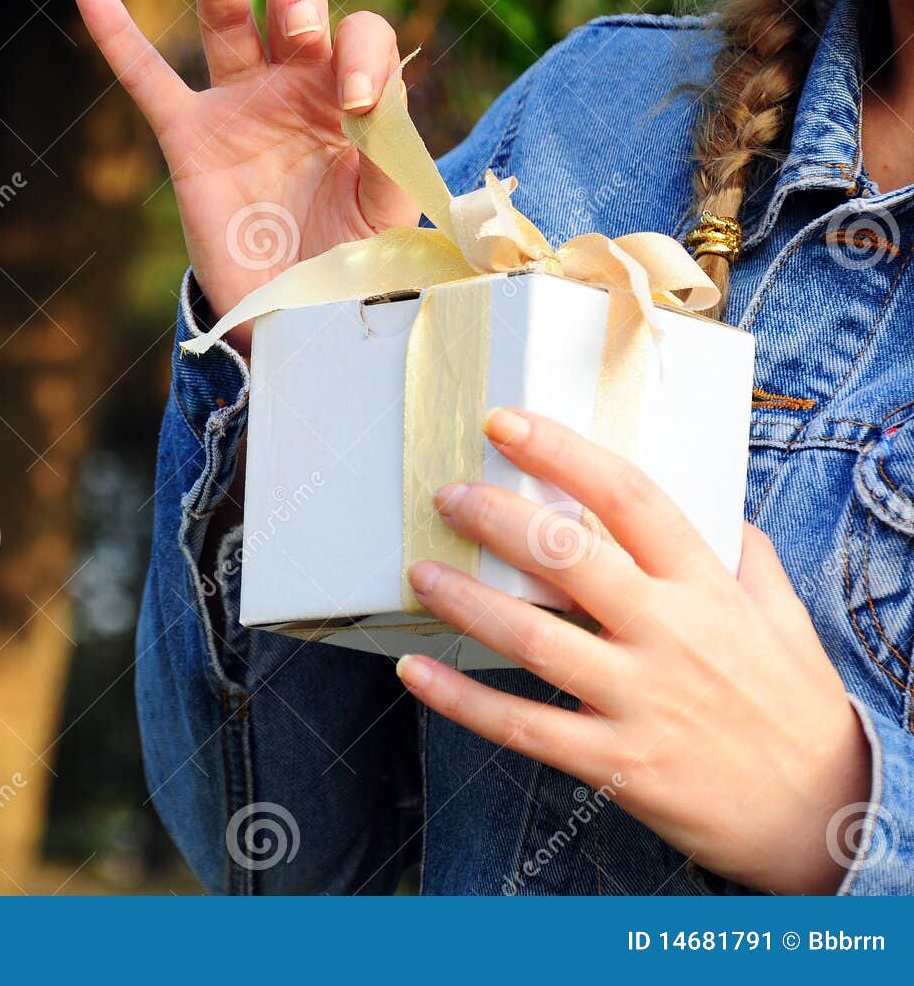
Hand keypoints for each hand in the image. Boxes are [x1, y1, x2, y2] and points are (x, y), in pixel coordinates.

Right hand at [72, 0, 417, 350]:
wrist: (295, 316)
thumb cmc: (350, 259)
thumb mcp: (387, 211)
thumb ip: (391, 155)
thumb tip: (377, 100)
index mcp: (353, 96)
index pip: (362, 38)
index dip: (362, 53)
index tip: (356, 100)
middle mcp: (297, 87)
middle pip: (296, 8)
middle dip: (299, 1)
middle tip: (301, 30)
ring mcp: (239, 107)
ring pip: (228, 24)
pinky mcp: (189, 138)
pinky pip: (146, 78)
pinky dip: (116, 32)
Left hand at [396, 407, 870, 893]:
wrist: (824, 817)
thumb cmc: (796, 710)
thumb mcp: (784, 619)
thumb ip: (748, 559)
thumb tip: (721, 512)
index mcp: (707, 587)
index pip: (630, 497)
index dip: (564, 452)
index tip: (509, 422)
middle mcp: (670, 634)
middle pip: (567, 557)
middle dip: (496, 518)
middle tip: (447, 496)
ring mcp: (640, 699)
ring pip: (532, 637)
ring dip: (464, 601)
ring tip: (421, 572)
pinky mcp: (616, 760)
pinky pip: (521, 725)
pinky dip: (460, 700)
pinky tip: (416, 672)